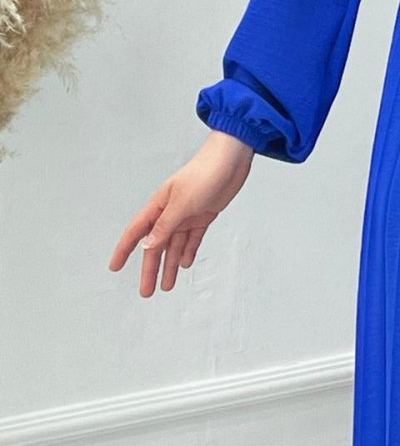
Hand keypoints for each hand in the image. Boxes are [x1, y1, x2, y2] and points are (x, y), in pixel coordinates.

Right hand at [108, 130, 254, 297]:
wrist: (232, 159)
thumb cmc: (205, 172)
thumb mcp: (182, 201)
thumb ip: (165, 225)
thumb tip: (147, 245)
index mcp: (160, 204)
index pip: (137, 231)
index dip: (124, 249)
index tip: (115, 266)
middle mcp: (171, 211)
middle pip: (156, 244)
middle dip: (150, 267)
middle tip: (147, 291)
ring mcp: (188, 214)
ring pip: (175, 245)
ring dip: (170, 264)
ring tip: (167, 286)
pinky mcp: (204, 214)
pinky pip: (193, 238)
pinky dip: (188, 251)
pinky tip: (184, 264)